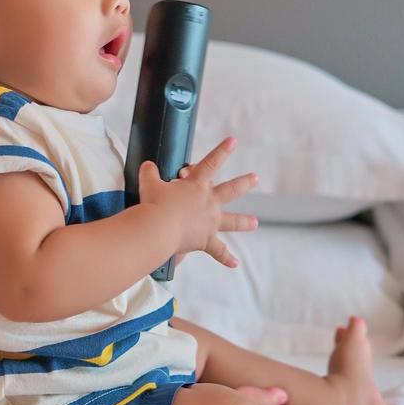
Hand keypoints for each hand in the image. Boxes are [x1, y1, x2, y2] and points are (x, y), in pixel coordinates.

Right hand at [137, 137, 258, 268]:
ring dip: (243, 221)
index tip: (233, 141)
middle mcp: (208, 202)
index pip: (211, 162)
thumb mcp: (149, 183)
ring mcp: (210, 222)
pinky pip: (218, 251)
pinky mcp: (205, 240)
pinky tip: (234, 263)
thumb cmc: (153, 204)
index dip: (222, 150)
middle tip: (255, 178)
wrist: (158, 228)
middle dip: (244, 183)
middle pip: (230, 190)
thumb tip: (148, 165)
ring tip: (254, 223)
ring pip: (232, 221)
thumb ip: (150, 172)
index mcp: (196, 185)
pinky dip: (225, 258)